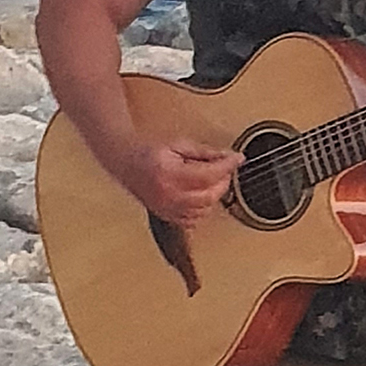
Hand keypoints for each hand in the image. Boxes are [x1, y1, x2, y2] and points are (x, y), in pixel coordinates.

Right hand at [103, 137, 243, 228]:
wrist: (127, 164)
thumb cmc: (150, 153)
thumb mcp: (178, 144)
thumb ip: (204, 152)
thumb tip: (227, 156)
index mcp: (169, 173)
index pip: (208, 175)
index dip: (227, 166)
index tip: (237, 159)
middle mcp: (167, 195)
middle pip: (209, 196)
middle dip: (223, 181)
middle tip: (226, 168)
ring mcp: (167, 209)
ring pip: (204, 210)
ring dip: (214, 194)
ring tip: (213, 179)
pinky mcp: (168, 217)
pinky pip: (194, 220)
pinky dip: (203, 208)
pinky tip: (201, 195)